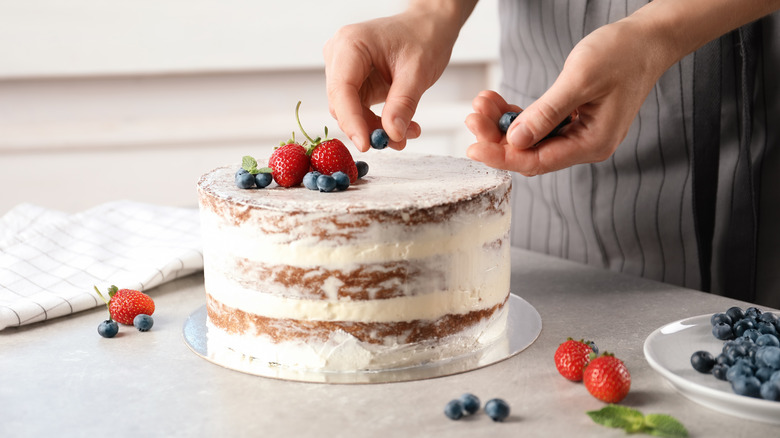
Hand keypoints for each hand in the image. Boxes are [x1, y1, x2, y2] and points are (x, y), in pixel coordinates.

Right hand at [324, 2, 474, 151]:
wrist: (428, 27)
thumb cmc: (423, 38)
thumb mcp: (418, 71)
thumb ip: (403, 104)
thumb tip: (392, 134)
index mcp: (350, 44)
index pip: (341, 90)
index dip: (351, 121)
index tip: (366, 145)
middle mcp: (340, 56)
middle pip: (342, 104)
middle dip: (368, 127)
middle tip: (398, 141)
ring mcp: (344, 70)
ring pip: (350, 112)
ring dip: (376, 128)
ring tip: (408, 132)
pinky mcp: (354, 82)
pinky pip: (359, 111)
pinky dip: (378, 123)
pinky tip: (401, 126)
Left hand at [466, 20, 666, 175]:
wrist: (647, 39)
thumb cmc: (621, 54)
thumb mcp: (580, 80)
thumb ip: (547, 113)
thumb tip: (515, 140)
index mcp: (592, 143)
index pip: (537, 162)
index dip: (502, 156)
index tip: (473, 147)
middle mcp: (585, 145)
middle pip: (530, 153)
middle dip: (497, 137)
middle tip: (472, 116)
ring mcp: (579, 134)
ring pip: (530, 140)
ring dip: (502, 123)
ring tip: (481, 103)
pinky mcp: (573, 121)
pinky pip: (538, 126)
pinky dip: (516, 114)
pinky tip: (496, 102)